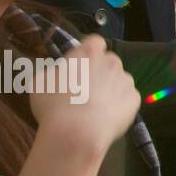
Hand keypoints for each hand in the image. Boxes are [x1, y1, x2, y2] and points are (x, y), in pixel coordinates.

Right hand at [29, 34, 139, 159]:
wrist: (77, 133)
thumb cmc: (55, 105)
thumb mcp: (41, 83)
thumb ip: (54, 71)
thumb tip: (59, 73)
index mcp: (90, 52)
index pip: (94, 42)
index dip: (87, 53)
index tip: (79, 66)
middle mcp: (112, 62)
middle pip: (108, 61)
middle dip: (99, 71)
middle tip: (85, 90)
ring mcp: (126, 80)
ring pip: (119, 80)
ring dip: (110, 88)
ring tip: (95, 108)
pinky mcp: (135, 99)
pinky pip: (127, 98)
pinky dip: (119, 105)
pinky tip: (105, 117)